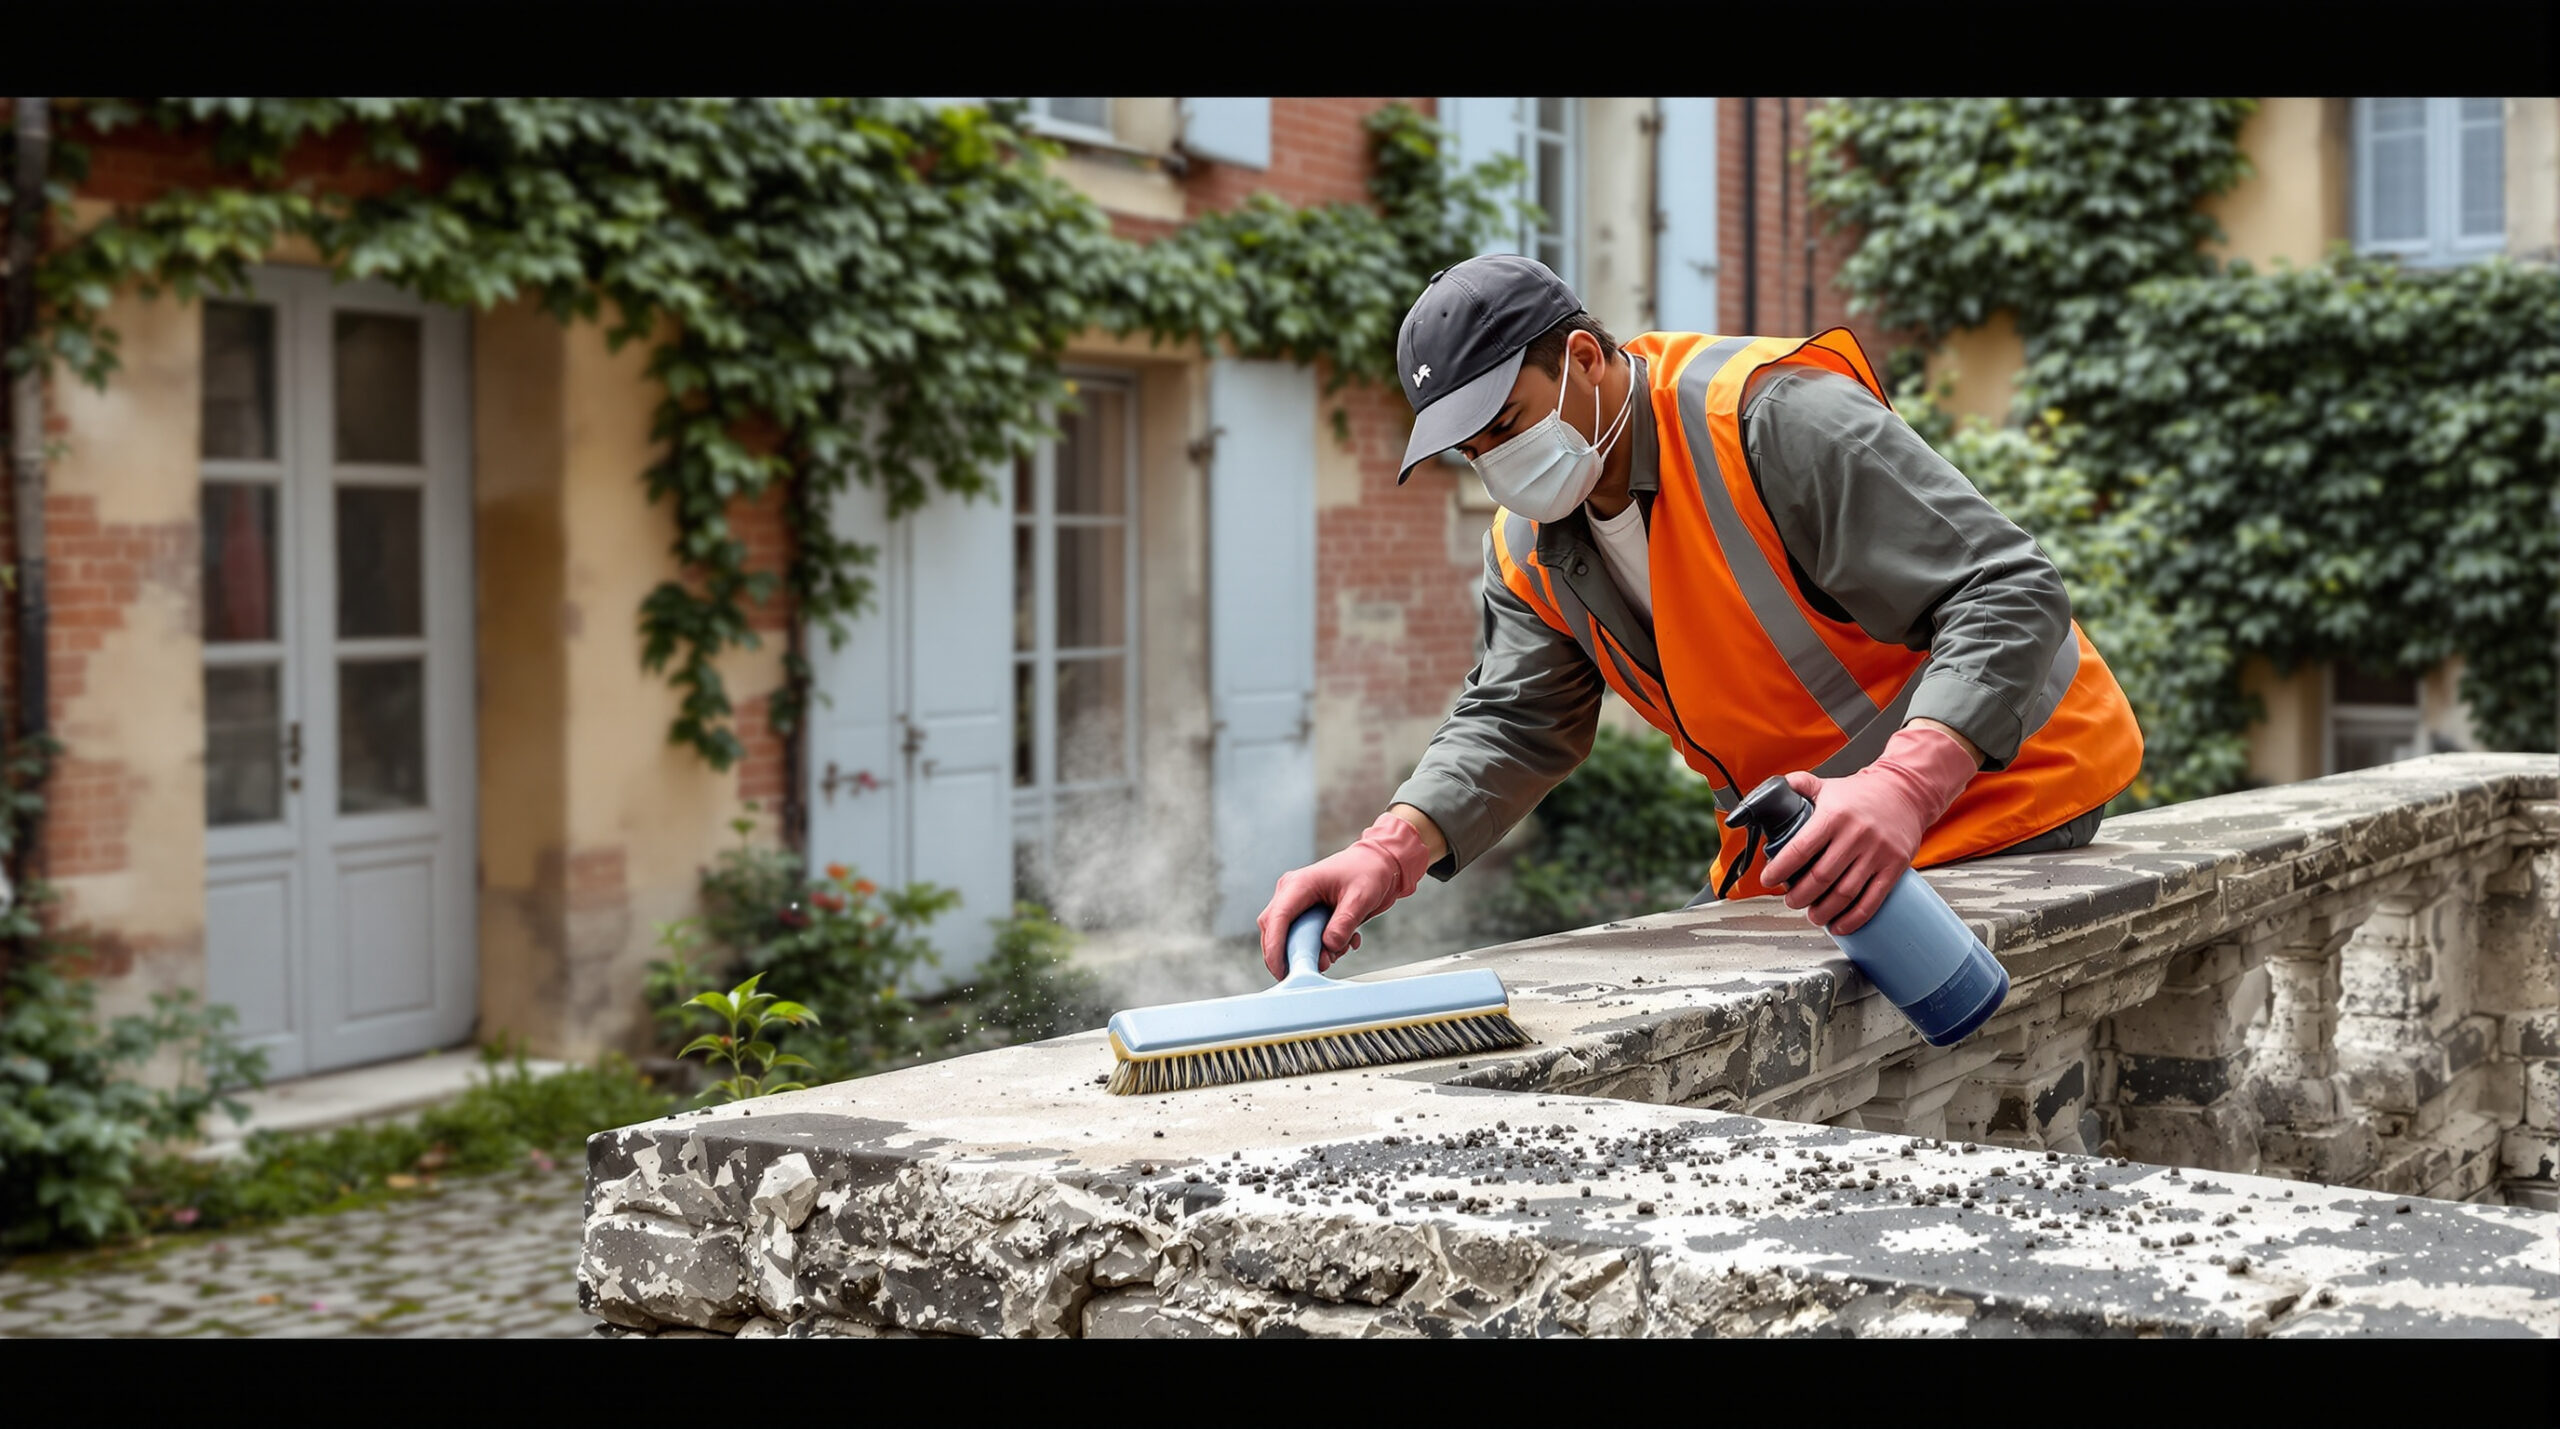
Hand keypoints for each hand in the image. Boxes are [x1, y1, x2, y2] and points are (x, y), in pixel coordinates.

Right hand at [1257, 812, 1432, 978]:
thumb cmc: (1369, 872)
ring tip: (1339, 950)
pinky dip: (1320, 948)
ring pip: (1288, 936)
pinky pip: (1303, 937)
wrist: (1379, 864)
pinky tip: (1345, 943)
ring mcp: (1297, 903)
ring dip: (1310, 952)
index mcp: (1300, 884)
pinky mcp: (1307, 913)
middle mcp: (1292, 893)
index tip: (1281, 970)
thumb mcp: (1361, 898)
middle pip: (1274, 930)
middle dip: (1288, 955)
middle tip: (1310, 971)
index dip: (1274, 947)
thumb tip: (1328, 947)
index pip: (1277, 918)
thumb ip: (1344, 923)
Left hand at [1759, 723, 1977, 935]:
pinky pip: (1872, 900)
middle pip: (1820, 878)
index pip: (1800, 849)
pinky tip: (1839, 925)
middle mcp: (1855, 835)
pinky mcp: (1894, 867)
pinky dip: (1853, 919)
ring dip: (1823, 911)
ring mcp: (1877, 853)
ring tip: (1812, 914)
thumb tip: (1773, 791)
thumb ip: (1800, 786)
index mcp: (1834, 816)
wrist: (1907, 791)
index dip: (1780, 869)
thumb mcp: (1828, 785)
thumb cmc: (1864, 793)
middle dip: (1799, 896)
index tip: (1768, 879)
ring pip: (1844, 893)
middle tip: (1791, 900)